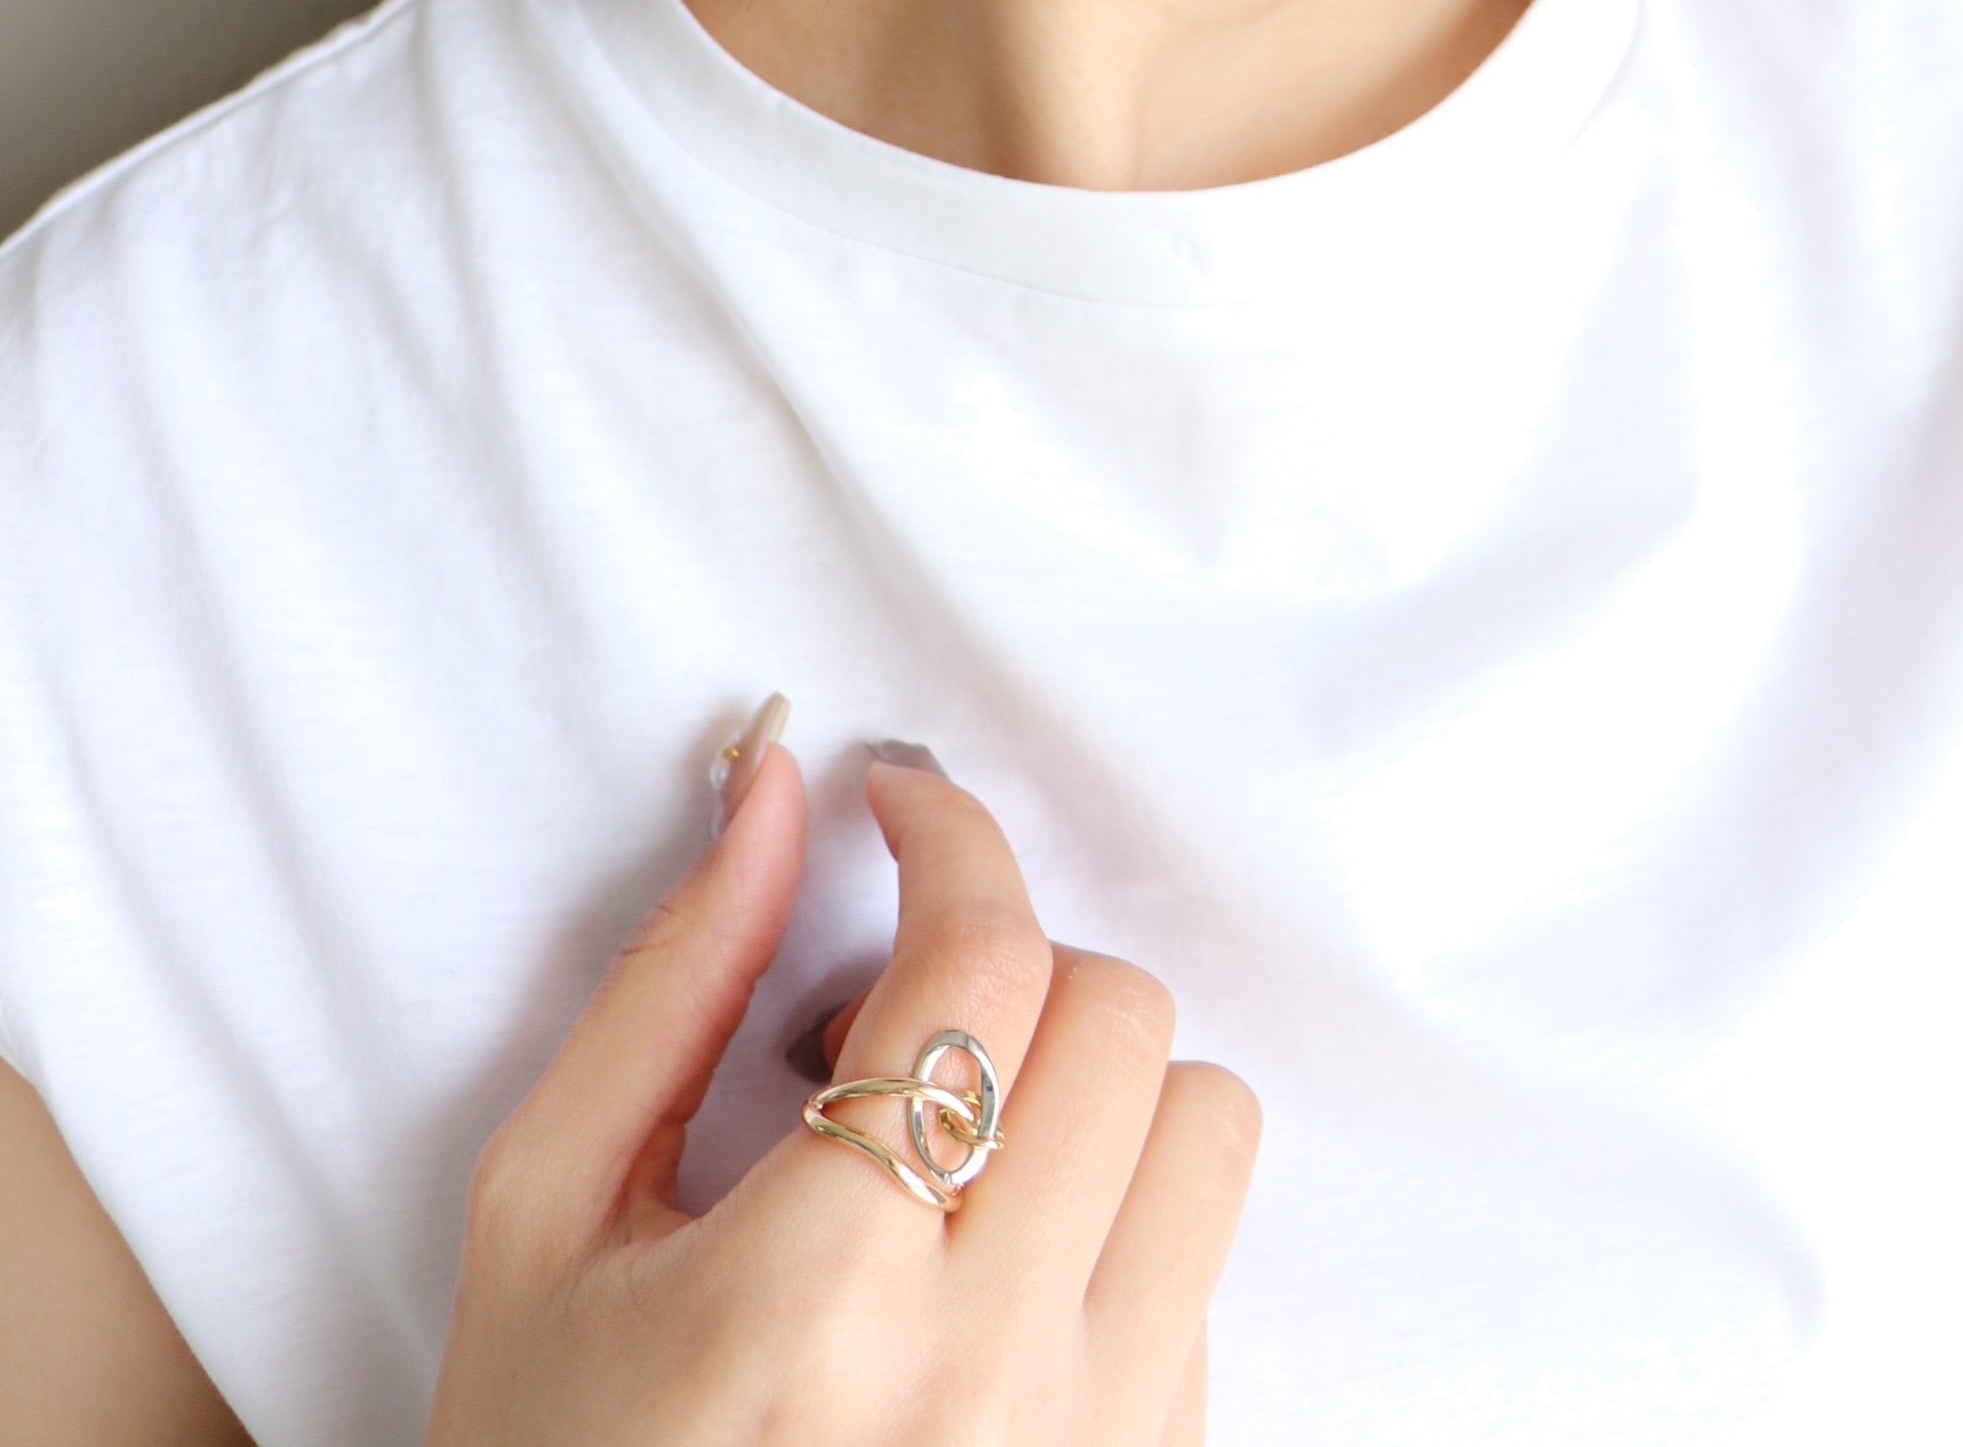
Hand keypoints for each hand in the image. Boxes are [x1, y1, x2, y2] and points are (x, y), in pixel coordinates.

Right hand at [425, 747, 1257, 1446]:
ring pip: (1204, 1130)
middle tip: (890, 1016)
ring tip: (956, 1135)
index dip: (949, 837)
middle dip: (1009, 964)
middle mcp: (986, 1373)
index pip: (981, 966)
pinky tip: (984, 1259)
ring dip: (1093, 1083)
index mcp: (821, 1292)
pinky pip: (1203, 1271)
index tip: (901, 804)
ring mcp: (1086, 1442)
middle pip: (1119, 1021)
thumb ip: (670, 986)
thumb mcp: (546, 1217)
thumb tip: (775, 793)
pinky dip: (1114, 1217)